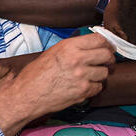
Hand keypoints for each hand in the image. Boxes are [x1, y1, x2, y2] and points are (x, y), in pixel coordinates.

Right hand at [0, 34, 114, 135]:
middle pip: (107, 55)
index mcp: (68, 46)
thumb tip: (91, 46)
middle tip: (105, 62)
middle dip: (108, 59)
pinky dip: (93, 87)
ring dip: (100, 74)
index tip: (108, 47)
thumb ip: (72, 48)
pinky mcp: (83, 91)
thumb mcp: (52, 52)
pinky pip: (98, 87)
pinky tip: (83, 86)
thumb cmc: (35, 74)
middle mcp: (77, 59)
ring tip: (88, 76)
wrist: (27, 95)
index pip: (100, 40)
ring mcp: (82, 76)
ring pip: (105, 73)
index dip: (107, 43)